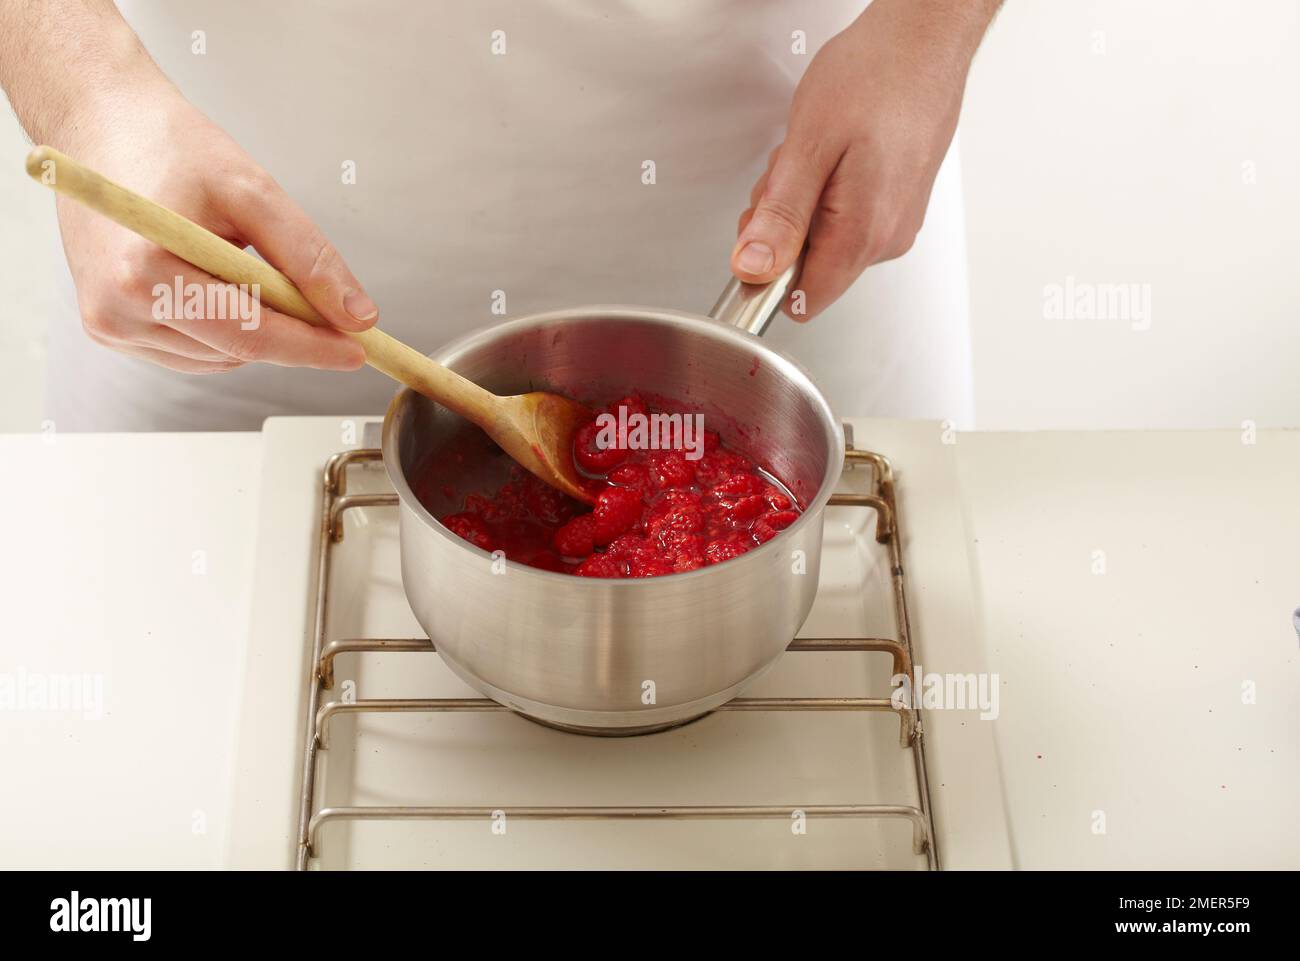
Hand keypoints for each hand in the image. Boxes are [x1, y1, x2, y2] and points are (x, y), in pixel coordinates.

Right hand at [54, 85, 374, 372]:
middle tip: (332, 315)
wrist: (101, 126)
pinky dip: (224, 332)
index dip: (311, 347)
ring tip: (246, 268)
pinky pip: (192, 352)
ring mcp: (109, 324)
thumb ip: (309, 258)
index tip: (359, 350)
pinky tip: (219, 285)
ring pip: (218, 359)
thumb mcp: (254, 192)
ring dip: (255, 332)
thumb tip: (356, 317)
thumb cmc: (173, 149)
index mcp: (144, 274)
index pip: (249, 335)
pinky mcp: (109, 328)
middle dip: (291, 337)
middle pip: (236, 352)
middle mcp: (116, 310)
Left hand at [731, 0, 995, 319]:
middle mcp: (886, 239)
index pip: (801, 299)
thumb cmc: (875, 77)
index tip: (759, 228)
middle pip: (809, 269)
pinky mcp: (899, 205)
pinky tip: (836, 154)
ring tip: (818, 154)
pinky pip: (846, 219)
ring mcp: (896, 223)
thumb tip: (753, 269)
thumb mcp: (808, 146)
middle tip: (788, 173)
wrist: (924, 40)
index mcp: (862, 234)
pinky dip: (826, 192)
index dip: (766, 272)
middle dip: (782, 228)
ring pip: (824, 241)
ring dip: (803, 205)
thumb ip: (780, 217)